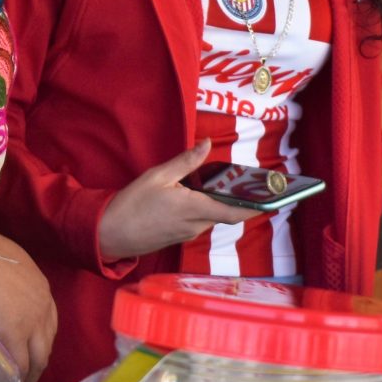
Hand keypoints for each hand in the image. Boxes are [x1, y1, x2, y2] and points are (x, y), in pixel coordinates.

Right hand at [0, 220, 56, 381]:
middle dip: (39, 359)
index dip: (39, 336)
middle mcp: (42, 306)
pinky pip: (21, 365)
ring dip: (31, 372)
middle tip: (28, 374)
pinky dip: (18, 378)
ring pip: (38, 357)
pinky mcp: (16, 336)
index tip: (30, 346)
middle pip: (47, 341)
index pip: (47, 318)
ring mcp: (32, 323)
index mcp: (38, 285)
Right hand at [98, 141, 257, 261]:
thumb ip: (185, 162)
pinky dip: (199, 210)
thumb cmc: (132, 204)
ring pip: (209, 217)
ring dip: (212, 204)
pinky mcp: (178, 238)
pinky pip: (196, 223)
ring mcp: (186, 234)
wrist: (109, 234)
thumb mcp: (158, 175)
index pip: (233, 212)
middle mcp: (195, 225)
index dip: (254, 208)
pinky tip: (186, 197)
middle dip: (230, 199)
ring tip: (206, 184)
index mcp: (193, 208)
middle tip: (236, 180)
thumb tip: (206, 144)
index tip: (272, 202)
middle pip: (223, 213)